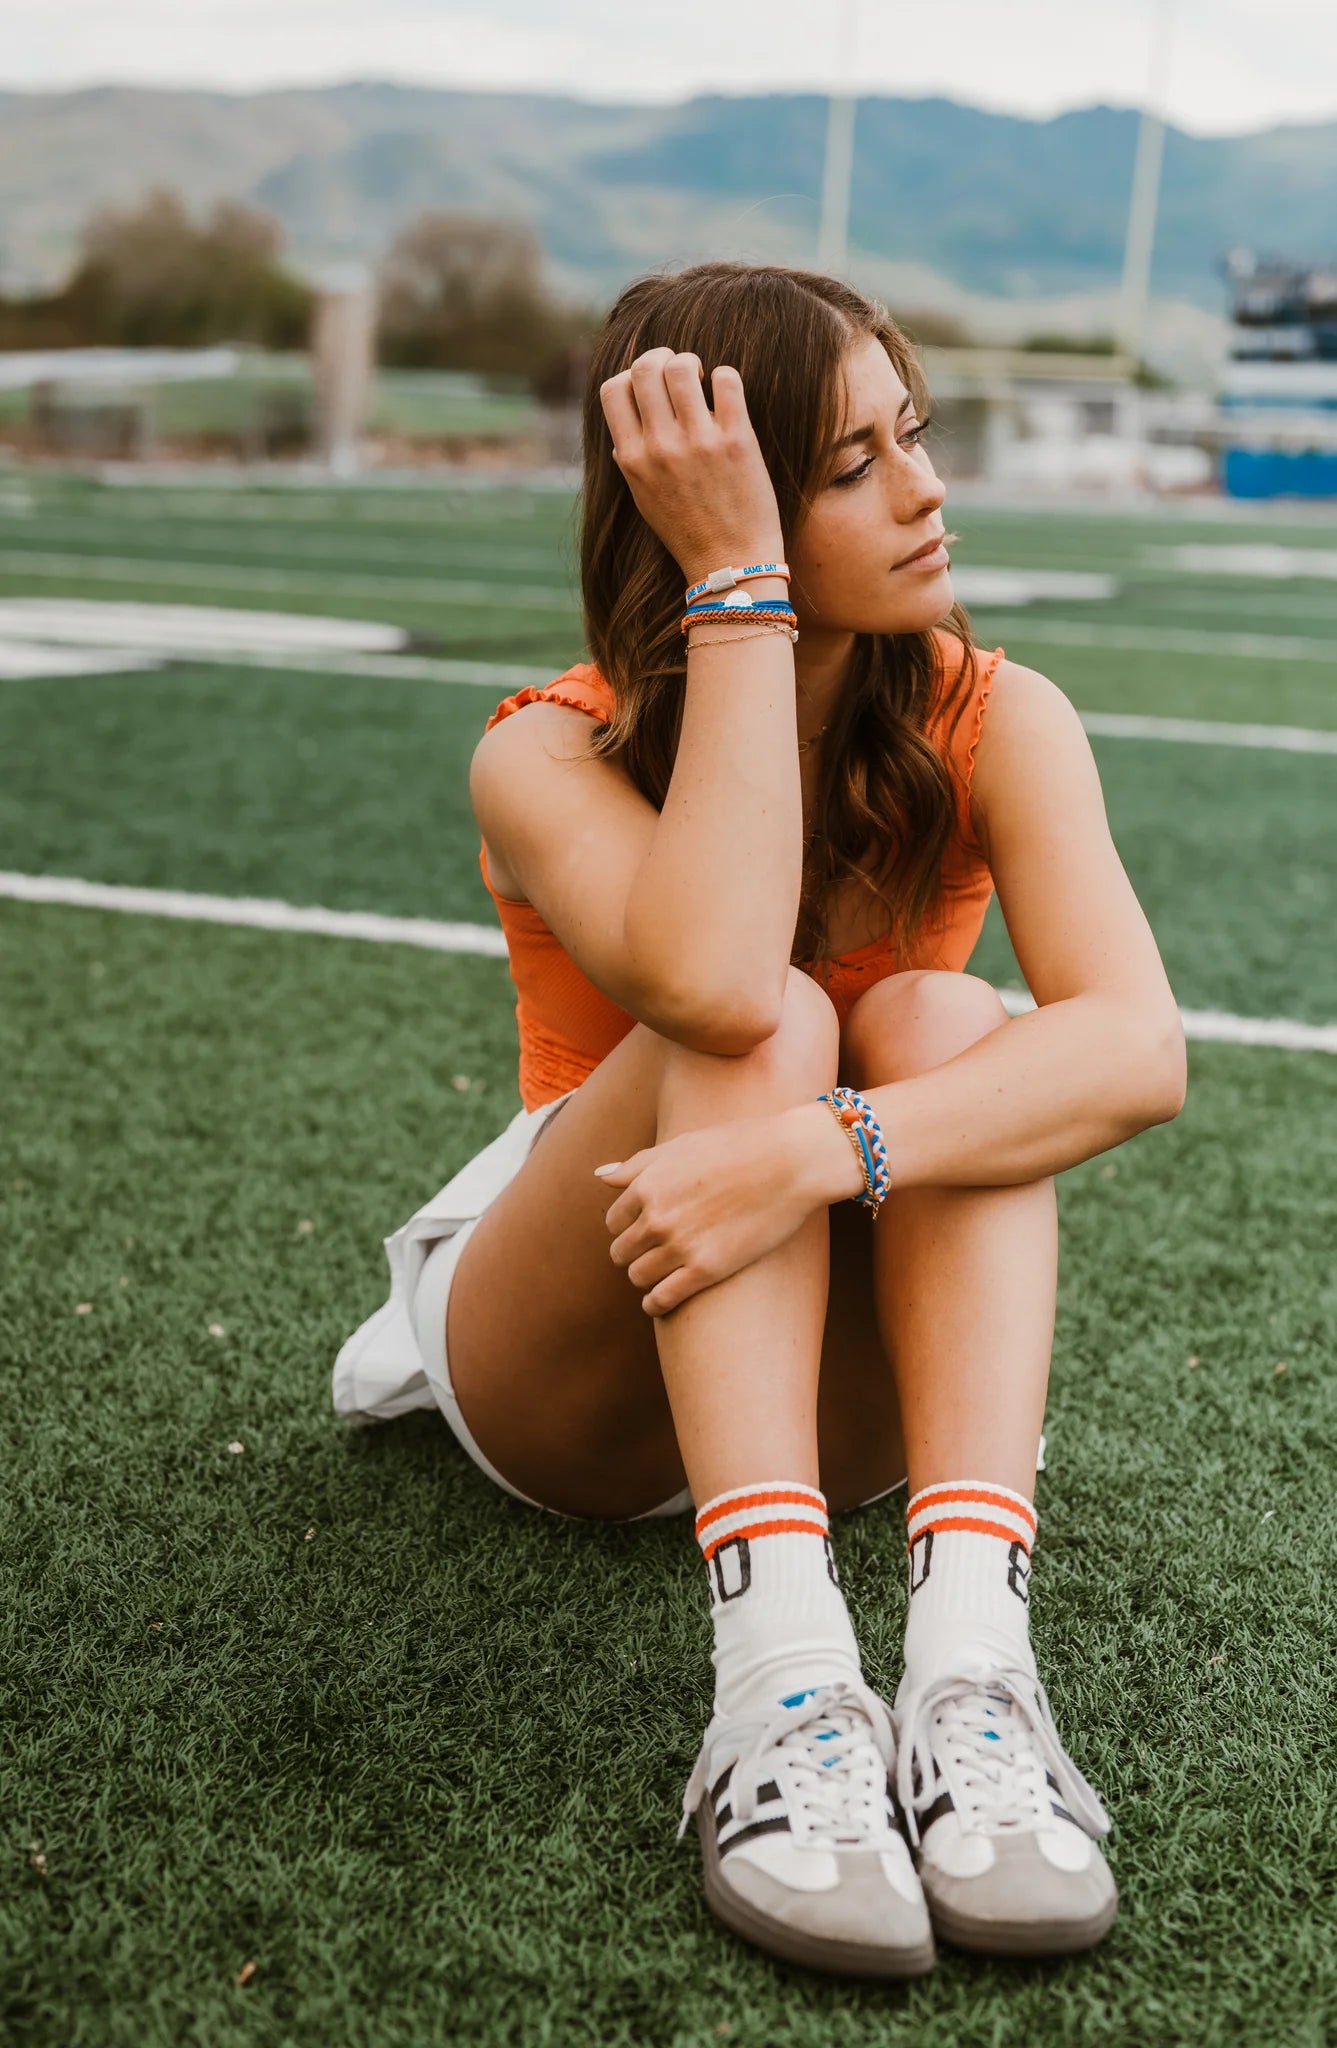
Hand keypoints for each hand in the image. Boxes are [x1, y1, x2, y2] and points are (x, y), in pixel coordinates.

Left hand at [595, 1106, 852, 1315]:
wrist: (788, 1162)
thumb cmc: (737, 1147)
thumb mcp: (680, 1146)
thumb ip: (637, 1164)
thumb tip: (600, 1175)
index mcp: (646, 1185)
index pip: (614, 1221)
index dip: (627, 1227)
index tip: (643, 1231)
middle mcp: (656, 1217)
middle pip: (622, 1251)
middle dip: (633, 1253)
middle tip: (652, 1254)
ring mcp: (679, 1246)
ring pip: (638, 1277)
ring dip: (644, 1278)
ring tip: (660, 1275)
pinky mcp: (705, 1270)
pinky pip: (660, 1300)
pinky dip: (655, 1304)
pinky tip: (660, 1302)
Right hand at [597, 347, 783, 584]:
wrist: (730, 565)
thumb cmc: (687, 533)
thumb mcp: (644, 499)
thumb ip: (631, 461)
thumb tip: (625, 430)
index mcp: (632, 460)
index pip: (613, 389)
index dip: (631, 376)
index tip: (651, 387)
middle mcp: (660, 448)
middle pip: (645, 368)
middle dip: (662, 358)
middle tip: (681, 373)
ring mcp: (698, 443)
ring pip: (681, 367)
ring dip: (692, 363)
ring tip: (703, 380)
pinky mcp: (736, 441)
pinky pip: (727, 380)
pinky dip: (725, 376)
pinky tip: (727, 394)